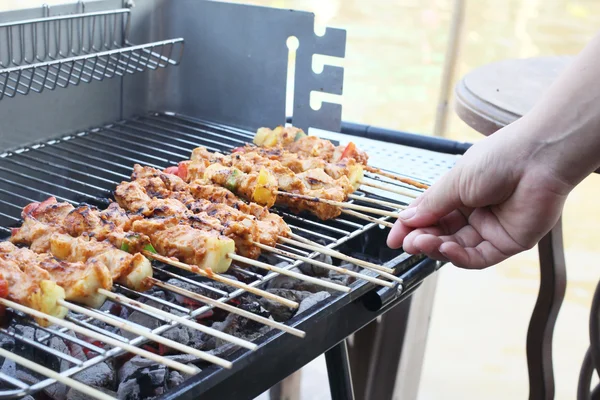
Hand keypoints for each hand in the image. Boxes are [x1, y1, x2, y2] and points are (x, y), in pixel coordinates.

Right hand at [386, 122, 572, 268]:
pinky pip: (478, 258)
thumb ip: (431, 205)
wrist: (538, 158)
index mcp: (459, 193)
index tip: (393, 239)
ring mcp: (491, 229)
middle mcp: (474, 212)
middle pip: (441, 234)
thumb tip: (406, 219)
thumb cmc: (498, 159)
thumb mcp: (454, 182)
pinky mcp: (508, 243)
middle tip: (408, 243)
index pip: (429, 215)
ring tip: (421, 243)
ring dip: (436, 248)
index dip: (410, 227)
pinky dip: (459, 257)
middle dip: (422, 239)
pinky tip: (445, 248)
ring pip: (456, 248)